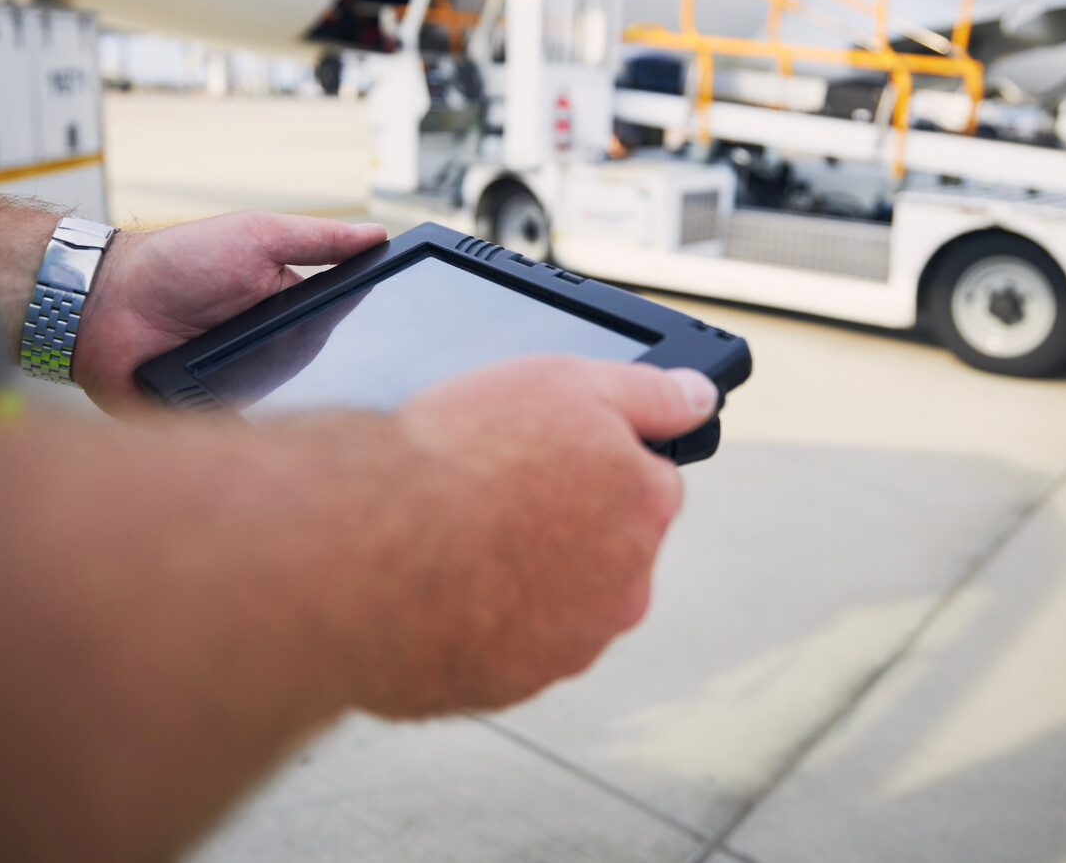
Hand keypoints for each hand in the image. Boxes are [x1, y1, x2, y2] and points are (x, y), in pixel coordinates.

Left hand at [71, 213, 386, 414]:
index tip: (395, 322)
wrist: (103, 304)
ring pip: (292, 406)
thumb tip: (378, 235)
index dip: (367, 323)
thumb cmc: (174, 262)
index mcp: (287, 305)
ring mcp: (247, 384)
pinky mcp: (220, 417)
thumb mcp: (255, 235)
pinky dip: (257, 428)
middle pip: (323, 369)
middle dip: (328, 365)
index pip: (340, 319)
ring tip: (281, 379)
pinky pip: (251, 433)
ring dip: (291, 396)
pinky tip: (255, 415)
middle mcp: (273, 349)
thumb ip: (317, 238)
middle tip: (328, 354)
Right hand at [346, 355, 718, 716]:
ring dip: (519, 577)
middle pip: (604, 549)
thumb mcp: (563, 381)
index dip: (587, 463)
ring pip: (555, 603)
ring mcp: (569, 645)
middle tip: (489, 496)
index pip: (643, 482)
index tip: (538, 457)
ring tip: (452, 542)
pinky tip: (436, 588)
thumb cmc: (458, 458)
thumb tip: (701, 395)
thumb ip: (648, 392)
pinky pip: (502, 646)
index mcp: (645, 507)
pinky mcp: (511, 685)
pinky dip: (477, 621)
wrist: (365, 548)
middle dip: (559, 525)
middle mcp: (624, 587)